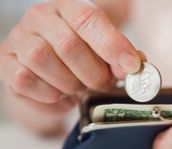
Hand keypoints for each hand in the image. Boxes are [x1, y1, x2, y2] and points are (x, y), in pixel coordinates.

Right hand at [0, 0, 139, 133]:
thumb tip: (135, 64)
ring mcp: (20, 39)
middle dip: (93, 74)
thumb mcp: (103, 52)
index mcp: (69, 8)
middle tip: (102, 84)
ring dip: (70, 83)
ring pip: (44, 61)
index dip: (112, 45)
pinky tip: (59, 91)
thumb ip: (120, 56)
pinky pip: (27, 80)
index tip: (131, 66)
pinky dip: (50, 93)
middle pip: (69, 45)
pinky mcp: (6, 63)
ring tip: (78, 86)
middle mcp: (41, 17)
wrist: (48, 74)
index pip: (89, 19)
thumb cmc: (79, 60)